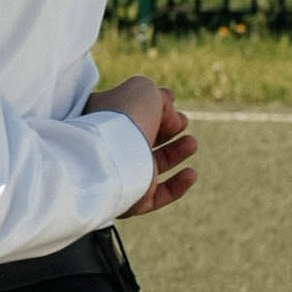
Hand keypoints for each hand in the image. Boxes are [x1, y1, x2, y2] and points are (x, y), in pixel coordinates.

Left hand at [87, 74, 197, 217]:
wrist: (113, 154)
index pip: (128, 112)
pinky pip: (157, 196)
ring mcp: (118, 176)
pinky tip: (191, 173)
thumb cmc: (122, 116)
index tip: (172, 101)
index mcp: (99, 121)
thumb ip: (160, 98)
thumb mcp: (144, 90)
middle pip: (141, 139)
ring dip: (175, 154)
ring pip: (151, 166)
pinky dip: (177, 186)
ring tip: (192, 142)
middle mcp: (106, 149)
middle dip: (167, 129)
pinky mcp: (132, 202)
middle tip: (182, 122)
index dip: (152, 106)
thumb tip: (173, 116)